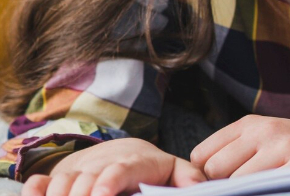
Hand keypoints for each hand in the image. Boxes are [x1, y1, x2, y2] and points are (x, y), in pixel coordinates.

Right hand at [22, 137, 205, 195]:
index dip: (109, 181)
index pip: (122, 169)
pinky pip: (38, 183)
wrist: (120, 154)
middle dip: (81, 195)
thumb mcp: (172, 170)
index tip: (101, 194)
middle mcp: (103, 165)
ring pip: (63, 182)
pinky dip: (35, 192)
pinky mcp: (58, 178)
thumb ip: (188, 176)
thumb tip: (199, 187)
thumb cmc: (150, 169)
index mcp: (135, 163)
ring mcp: (78, 171)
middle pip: (86, 180)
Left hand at [190, 116, 289, 185]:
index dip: (206, 178)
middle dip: (222, 189)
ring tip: (268, 191)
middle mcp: (266, 132)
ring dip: (246, 194)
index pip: (201, 156)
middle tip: (248, 191)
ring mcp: (284, 149)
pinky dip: (266, 195)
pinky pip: (264, 193)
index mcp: (253, 124)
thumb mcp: (273, 141)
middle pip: (213, 172)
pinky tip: (283, 192)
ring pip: (236, 185)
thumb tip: (198, 184)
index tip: (224, 187)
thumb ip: (239, 156)